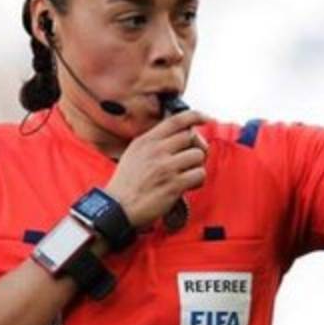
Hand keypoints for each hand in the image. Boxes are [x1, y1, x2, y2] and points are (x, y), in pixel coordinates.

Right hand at [104, 110, 208, 227]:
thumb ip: (153, 142)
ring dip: (197, 166)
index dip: (194, 116)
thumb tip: (179, 135)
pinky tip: (188, 185)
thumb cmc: (127, 183)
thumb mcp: (134, 153)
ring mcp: (166, 167)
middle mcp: (156, 151)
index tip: (205, 118)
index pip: (175, 120)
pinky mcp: (174, 185)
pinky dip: (197, 180)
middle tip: (192, 159)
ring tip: (187, 175)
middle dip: (197, 147)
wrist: (118, 207)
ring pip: (198, 155)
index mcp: (146, 141)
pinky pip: (199, 174)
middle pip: (191, 137)